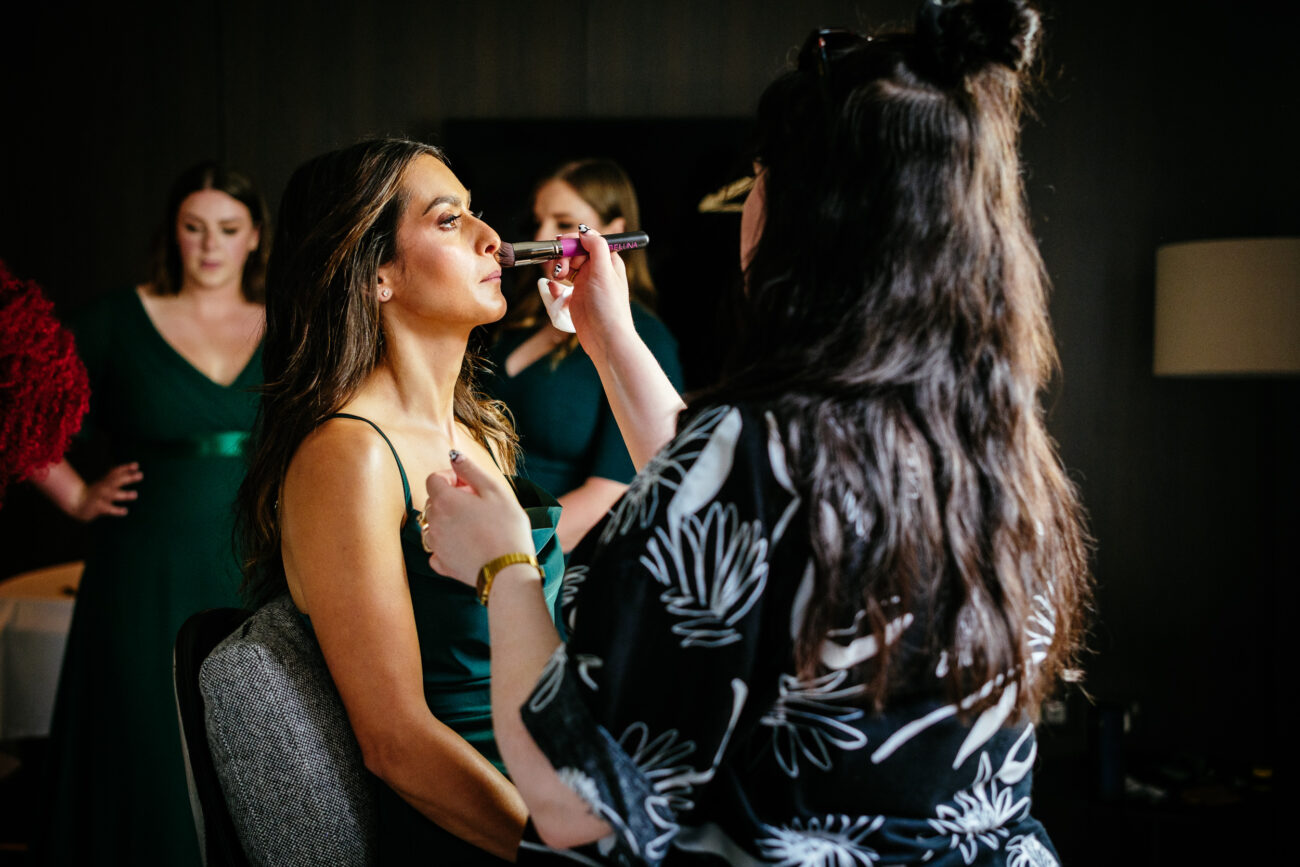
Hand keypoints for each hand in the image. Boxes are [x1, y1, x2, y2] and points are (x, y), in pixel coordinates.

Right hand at [73, 462, 141, 520]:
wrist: (77, 503)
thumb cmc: (97, 493)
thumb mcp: (106, 482)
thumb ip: (119, 474)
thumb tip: (137, 465)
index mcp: (106, 480)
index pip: (115, 472)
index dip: (125, 468)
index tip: (136, 465)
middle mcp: (103, 487)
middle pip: (116, 481)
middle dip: (128, 478)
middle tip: (141, 475)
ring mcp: (100, 497)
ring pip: (112, 495)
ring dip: (124, 494)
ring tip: (135, 494)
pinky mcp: (98, 507)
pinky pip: (108, 509)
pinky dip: (116, 510)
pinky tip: (125, 511)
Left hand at [421, 452, 533, 586]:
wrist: (508, 570)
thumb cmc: (506, 528)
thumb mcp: (494, 491)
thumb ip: (470, 470)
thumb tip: (453, 455)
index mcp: (445, 500)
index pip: (433, 479)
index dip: (450, 477)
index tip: (468, 485)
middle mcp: (434, 522)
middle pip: (433, 501)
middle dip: (450, 497)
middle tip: (476, 504)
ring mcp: (436, 545)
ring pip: (433, 525)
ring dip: (448, 520)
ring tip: (472, 525)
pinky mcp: (441, 564)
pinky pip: (436, 550)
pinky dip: (446, 545)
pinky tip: (466, 545)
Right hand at [546, 227, 635, 360]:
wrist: (606, 340)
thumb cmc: (610, 307)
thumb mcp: (604, 272)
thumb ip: (596, 247)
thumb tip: (584, 231)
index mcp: (608, 262)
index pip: (589, 241)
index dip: (574, 241)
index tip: (561, 244)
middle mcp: (597, 271)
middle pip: (574, 253)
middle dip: (563, 257)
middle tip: (559, 268)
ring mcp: (585, 285)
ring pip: (566, 268)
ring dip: (558, 269)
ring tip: (557, 278)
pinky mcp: (575, 299)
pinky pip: (560, 287)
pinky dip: (555, 288)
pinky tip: (555, 291)